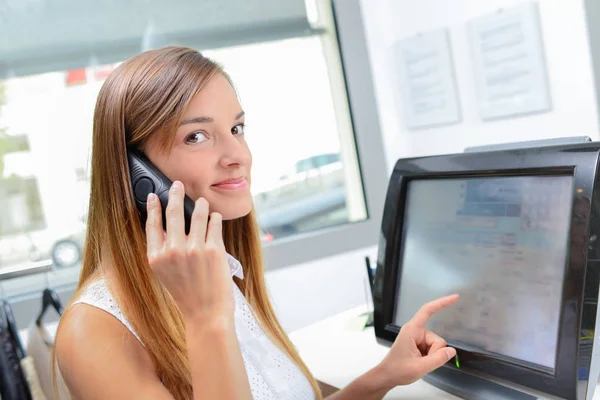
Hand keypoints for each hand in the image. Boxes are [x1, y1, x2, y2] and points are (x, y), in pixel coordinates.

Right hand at [145, 181, 233, 323]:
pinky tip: (215, 216)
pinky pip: (214, 223)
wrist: (206, 313)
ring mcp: (194, 249)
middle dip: (175, 194)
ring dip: (200, 205)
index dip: (153, 207)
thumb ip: (162, 251)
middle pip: (173, 213)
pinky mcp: (214, 249)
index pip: (152, 224)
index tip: (155, 195)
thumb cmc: (187, 294)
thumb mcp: (164, 274)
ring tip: (202, 202)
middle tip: (177, 185)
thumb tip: (165, 225)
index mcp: (156, 258)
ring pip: (198, 214)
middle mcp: (173, 251)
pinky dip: (214, 217)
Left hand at [377, 294, 458, 388]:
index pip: (428, 311)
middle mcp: (415, 331)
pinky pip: (433, 349)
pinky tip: (420, 362)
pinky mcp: (418, 344)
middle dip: (435, 353)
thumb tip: (452, 351)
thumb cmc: (398, 370)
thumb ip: (437, 359)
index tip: (455, 298)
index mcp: (412, 330)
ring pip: (437, 346)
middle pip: (437, 339)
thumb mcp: (419, 367)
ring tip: (418, 363)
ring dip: (432, 356)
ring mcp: (417, 338)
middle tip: (421, 363)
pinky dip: (430, 357)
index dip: (442, 303)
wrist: (387, 376)